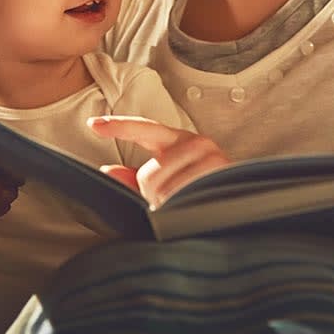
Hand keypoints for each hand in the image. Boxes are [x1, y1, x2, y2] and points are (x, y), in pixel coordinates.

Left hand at [88, 116, 230, 208]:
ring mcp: (211, 157)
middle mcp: (197, 142)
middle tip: (169, 203)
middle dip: (152, 195)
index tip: (93, 124)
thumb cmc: (199, 194)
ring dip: (167, 204)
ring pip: (164, 187)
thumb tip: (108, 172)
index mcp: (179, 140)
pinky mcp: (220, 173)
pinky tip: (189, 208)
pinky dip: (179, 207)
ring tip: (183, 207)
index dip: (119, 126)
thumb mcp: (163, 185)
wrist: (240, 208)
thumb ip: (134, 180)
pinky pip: (182, 194)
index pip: (145, 129)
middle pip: (150, 172)